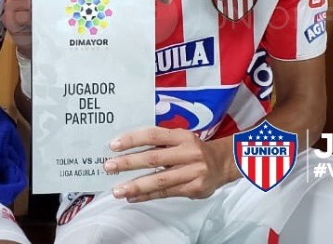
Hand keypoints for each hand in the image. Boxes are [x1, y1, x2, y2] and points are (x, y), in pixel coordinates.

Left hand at [104, 127, 227, 202]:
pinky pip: (166, 193)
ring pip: (159, 180)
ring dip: (136, 185)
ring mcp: (192, 171)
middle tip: (109, 167)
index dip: (132, 139)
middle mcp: (188, 152)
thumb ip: (160, 142)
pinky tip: (133, 197)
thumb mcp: (181, 138)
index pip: (153, 135)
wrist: (223, 163)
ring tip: (118, 190)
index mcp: (182, 136)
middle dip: (129, 163)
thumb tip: (127, 147)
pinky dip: (147, 195)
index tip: (113, 145)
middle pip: (153, 158)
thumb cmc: (194, 149)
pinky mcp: (193, 188)